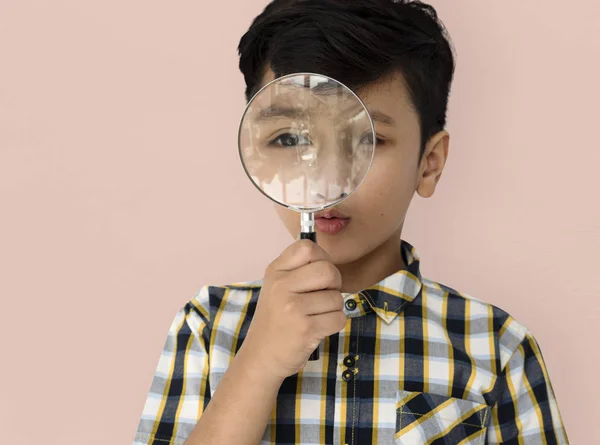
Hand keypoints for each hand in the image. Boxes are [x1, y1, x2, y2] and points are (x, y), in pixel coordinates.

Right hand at [238, 239, 346, 380]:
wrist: (261, 356)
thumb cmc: (276, 319)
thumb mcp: (277, 286)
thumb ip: (299, 269)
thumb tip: (328, 257)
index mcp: (275, 271)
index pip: (307, 247)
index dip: (322, 258)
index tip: (318, 275)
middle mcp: (281, 285)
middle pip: (328, 270)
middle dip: (334, 284)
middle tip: (323, 296)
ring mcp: (293, 307)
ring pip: (336, 297)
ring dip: (333, 308)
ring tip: (315, 316)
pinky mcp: (305, 329)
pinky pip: (338, 318)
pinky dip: (334, 324)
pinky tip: (318, 328)